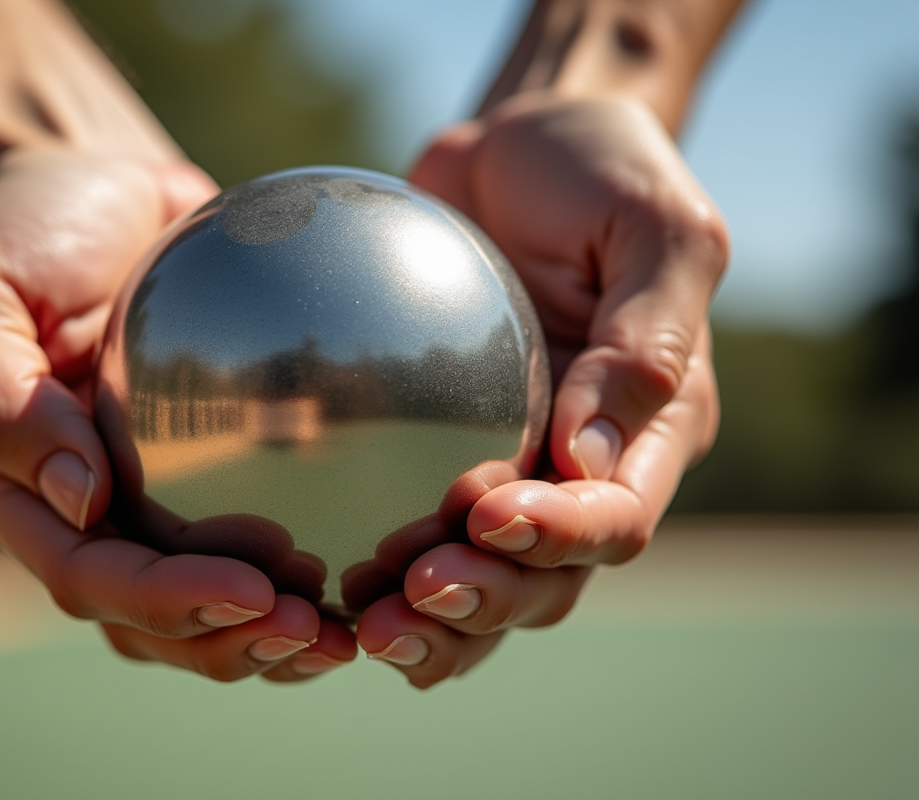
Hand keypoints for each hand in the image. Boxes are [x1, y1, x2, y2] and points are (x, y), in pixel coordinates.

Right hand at [0, 147, 355, 680]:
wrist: (89, 179)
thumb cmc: (23, 227)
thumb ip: (1, 401)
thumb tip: (83, 502)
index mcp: (4, 485)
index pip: (84, 571)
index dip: (164, 599)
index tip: (254, 592)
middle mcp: (65, 508)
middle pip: (140, 612)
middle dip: (223, 636)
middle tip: (315, 634)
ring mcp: (128, 493)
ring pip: (189, 602)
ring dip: (260, 632)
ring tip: (340, 634)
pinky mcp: (186, 467)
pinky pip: (233, 536)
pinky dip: (286, 570)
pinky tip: (353, 573)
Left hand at [357, 95, 726, 687]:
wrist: (522, 146)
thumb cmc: (603, 170)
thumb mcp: (654, 227)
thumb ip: (643, 339)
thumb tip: (585, 455)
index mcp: (651, 429)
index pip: (615, 516)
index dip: (559, 538)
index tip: (486, 516)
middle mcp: (583, 465)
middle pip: (546, 576)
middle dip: (484, 599)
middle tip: (408, 598)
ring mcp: (510, 462)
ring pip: (479, 575)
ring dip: (429, 616)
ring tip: (362, 625)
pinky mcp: (436, 447)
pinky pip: (411, 524)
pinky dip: (376, 567)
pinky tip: (322, 580)